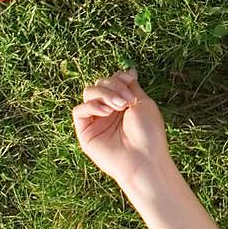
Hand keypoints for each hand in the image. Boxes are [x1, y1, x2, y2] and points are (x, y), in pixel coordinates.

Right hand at [72, 68, 171, 191]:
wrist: (143, 158)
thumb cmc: (148, 132)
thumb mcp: (143, 102)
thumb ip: (130, 87)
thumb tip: (127, 71)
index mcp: (123, 102)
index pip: (112, 80)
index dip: (118, 77)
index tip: (129, 78)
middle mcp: (108, 110)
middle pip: (100, 83)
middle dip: (113, 86)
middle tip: (127, 100)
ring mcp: (96, 120)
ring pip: (89, 93)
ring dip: (104, 94)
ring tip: (120, 106)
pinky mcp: (85, 132)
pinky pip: (79, 110)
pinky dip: (92, 106)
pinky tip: (106, 111)